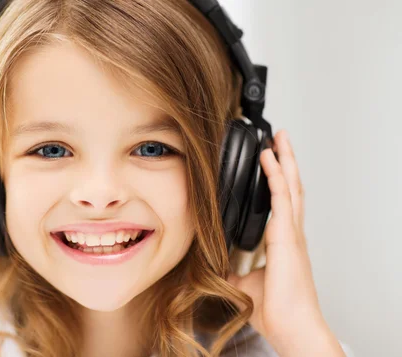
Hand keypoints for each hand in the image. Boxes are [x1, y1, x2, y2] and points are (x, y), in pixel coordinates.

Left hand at [227, 130, 343, 355]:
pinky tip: (269, 159)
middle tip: (280, 138)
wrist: (289, 325)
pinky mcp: (288, 237)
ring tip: (280, 138)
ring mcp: (291, 233)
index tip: (271, 158)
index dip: (279, 178)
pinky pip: (282, 199)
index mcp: (283, 240)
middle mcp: (290, 232)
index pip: (282, 201)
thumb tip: (214, 261)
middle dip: (286, 160)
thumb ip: (231, 267)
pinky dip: (276, 176)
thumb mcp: (243, 281)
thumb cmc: (275, 308)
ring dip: (285, 160)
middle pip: (291, 187)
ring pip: (291, 187)